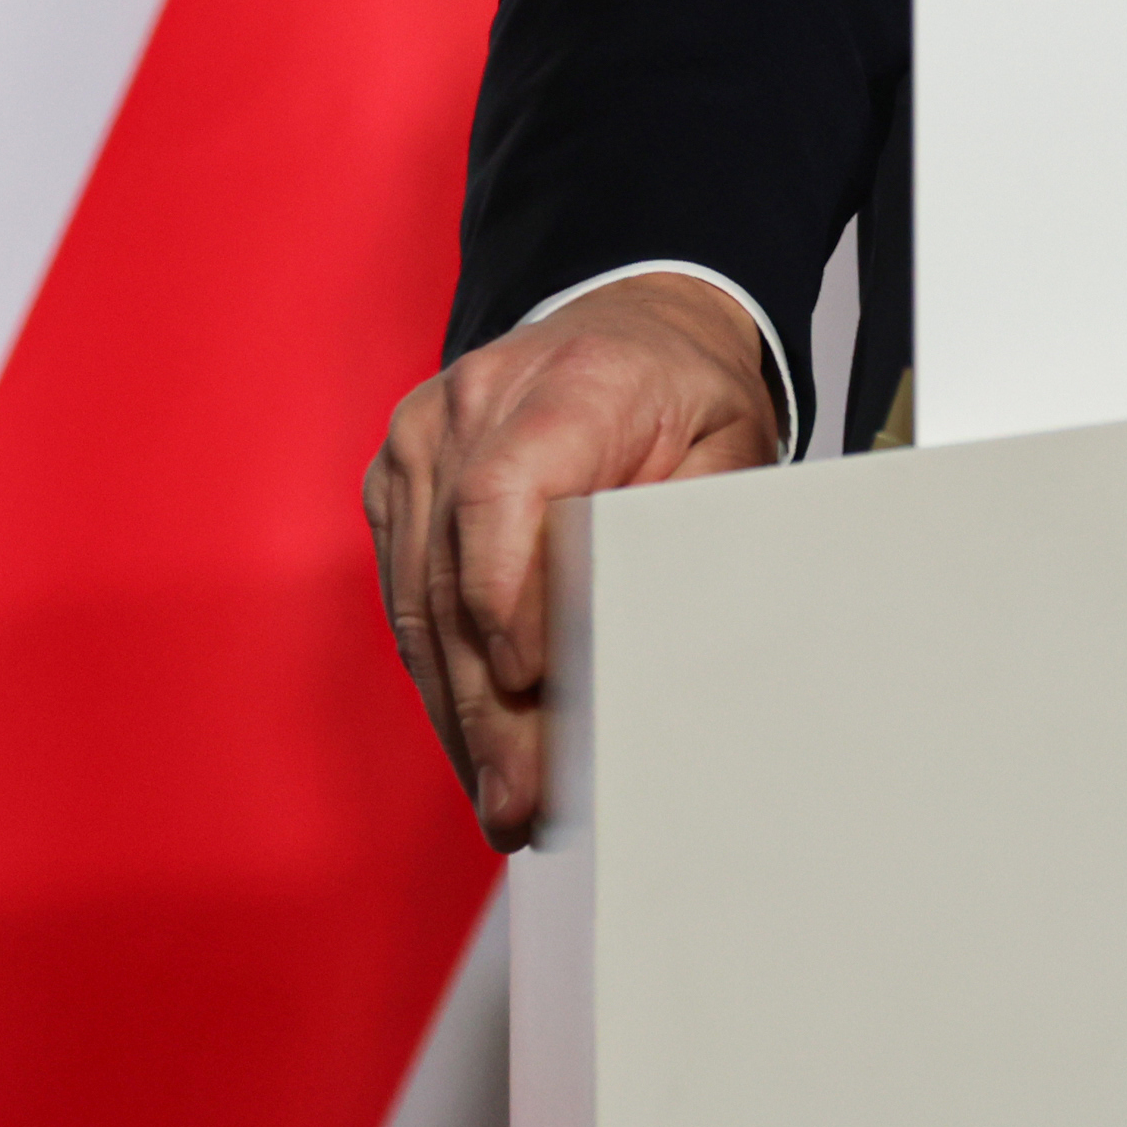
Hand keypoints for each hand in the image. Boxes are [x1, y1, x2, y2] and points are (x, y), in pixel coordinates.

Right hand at [367, 276, 777, 847]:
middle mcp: (475, 402)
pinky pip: (406, 593)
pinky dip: (441, 675)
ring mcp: (422, 439)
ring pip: (420, 596)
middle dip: (486, 699)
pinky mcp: (398, 481)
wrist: (634, 329)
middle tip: (517, 797)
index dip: (506, 591)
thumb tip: (654, 643)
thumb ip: (690, 533)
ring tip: (499, 798)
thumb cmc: (685, 396)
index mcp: (569, 381)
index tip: (528, 678)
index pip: (504, 489)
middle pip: (456, 566)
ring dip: (458, 709)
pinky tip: (475, 742)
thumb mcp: (728, 449)